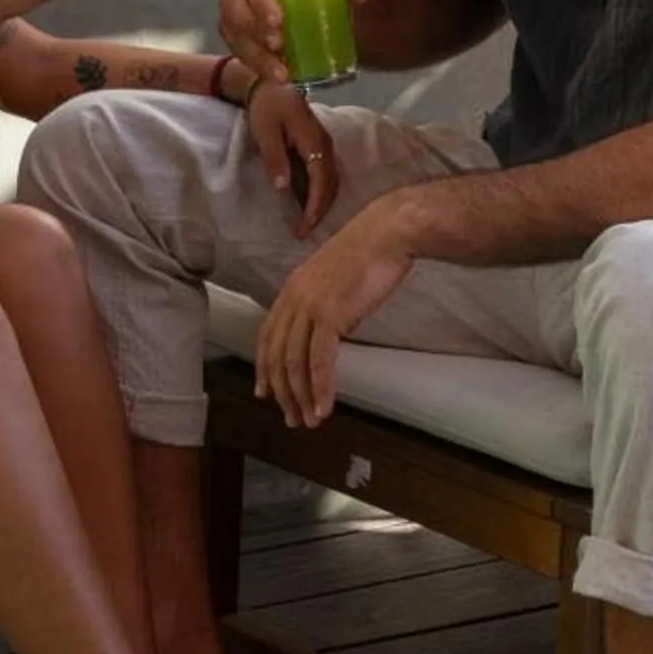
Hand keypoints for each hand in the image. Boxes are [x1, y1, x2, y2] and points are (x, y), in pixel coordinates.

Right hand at [219, 0, 368, 82]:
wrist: (320, 7)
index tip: (278, 19)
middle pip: (231, 1)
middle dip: (251, 26)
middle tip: (278, 45)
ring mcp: (234, 9)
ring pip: (232, 31)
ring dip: (254, 54)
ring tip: (281, 72)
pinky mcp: (237, 34)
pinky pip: (238, 51)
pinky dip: (257, 66)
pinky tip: (277, 77)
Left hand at [245, 80, 339, 234]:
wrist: (269, 84)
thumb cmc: (266, 107)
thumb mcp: (265, 132)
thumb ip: (275, 158)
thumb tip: (283, 188)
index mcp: (314, 141)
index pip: (321, 180)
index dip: (315, 207)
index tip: (305, 228)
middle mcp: (326, 145)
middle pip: (331, 185)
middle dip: (320, 211)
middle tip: (304, 233)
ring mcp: (325, 146)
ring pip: (331, 181)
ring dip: (322, 204)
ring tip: (307, 224)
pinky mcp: (319, 148)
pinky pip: (325, 175)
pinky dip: (320, 193)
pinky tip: (307, 205)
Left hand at [254, 201, 412, 429]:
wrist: (388, 232)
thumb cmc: (371, 253)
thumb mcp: (335, 279)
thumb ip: (324, 303)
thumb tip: (328, 330)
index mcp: (292, 289)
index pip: (267, 336)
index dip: (264, 368)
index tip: (265, 393)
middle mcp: (293, 298)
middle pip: (277, 356)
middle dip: (282, 392)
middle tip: (292, 419)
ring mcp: (309, 306)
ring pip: (294, 363)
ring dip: (300, 397)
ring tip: (309, 421)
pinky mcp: (330, 314)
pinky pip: (319, 361)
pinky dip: (320, 388)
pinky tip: (324, 408)